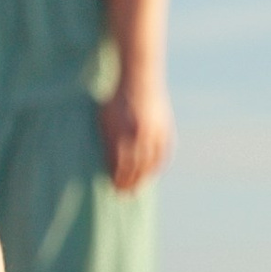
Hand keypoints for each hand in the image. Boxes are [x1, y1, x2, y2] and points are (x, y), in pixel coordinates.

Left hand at [98, 77, 171, 193]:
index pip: (119, 164)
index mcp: (121, 131)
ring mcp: (154, 131)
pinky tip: (152, 173)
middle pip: (135, 167)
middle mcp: (138, 134)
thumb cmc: (115, 100)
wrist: (138, 77)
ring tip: (138, 188)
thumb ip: (107, 141)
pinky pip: (164, 153)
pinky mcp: (165, 128)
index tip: (113, 186)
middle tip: (124, 194)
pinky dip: (158, 166)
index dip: (117, 178)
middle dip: (129, 183)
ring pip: (150, 163)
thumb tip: (109, 165)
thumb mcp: (105, 119)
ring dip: (144, 179)